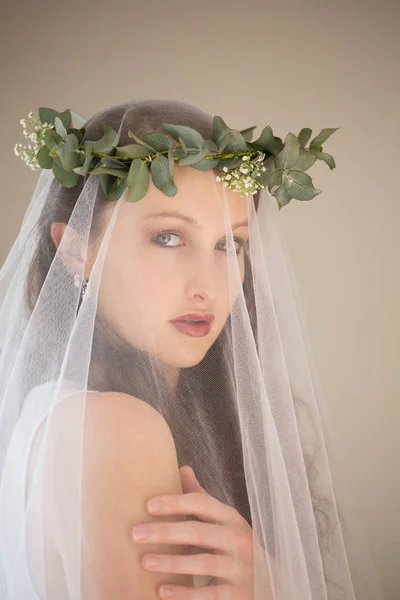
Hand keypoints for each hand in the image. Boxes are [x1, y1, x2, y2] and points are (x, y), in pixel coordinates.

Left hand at [132, 465, 253, 598]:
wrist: (267, 581)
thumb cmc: (233, 545)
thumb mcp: (222, 520)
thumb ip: (201, 497)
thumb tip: (182, 468)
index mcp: (230, 518)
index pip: (202, 503)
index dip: (175, 502)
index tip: (148, 505)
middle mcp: (238, 540)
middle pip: (198, 532)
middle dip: (165, 531)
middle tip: (136, 533)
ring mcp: (240, 568)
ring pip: (203, 563)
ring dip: (171, 562)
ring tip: (144, 562)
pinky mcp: (238, 594)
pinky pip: (209, 594)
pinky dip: (184, 594)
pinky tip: (161, 591)